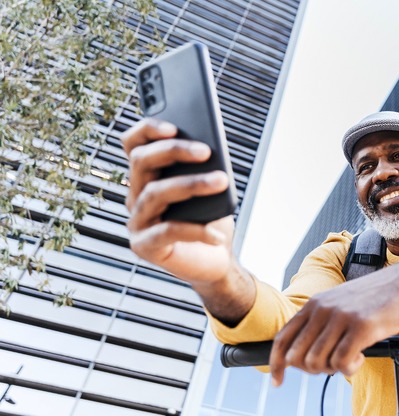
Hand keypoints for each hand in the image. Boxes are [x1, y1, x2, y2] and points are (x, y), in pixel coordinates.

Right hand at [121, 118, 234, 283]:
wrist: (215, 261)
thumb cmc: (211, 219)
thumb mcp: (210, 188)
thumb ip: (202, 168)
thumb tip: (206, 151)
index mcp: (147, 177)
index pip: (133, 144)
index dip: (146, 130)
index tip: (172, 126)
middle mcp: (136, 196)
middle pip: (141, 162)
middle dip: (174, 151)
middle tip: (206, 151)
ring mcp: (137, 222)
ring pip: (156, 193)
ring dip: (191, 184)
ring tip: (221, 181)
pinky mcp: (145, 246)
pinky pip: (168, 231)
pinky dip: (196, 230)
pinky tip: (217, 233)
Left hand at [268, 263, 398, 385]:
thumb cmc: (376, 297)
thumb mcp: (340, 303)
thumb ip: (321, 322)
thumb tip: (302, 355)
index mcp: (315, 303)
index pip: (282, 338)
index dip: (277, 364)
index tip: (277, 382)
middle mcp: (323, 309)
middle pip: (297, 357)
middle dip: (311, 370)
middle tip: (331, 365)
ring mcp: (341, 317)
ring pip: (316, 362)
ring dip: (332, 370)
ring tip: (349, 359)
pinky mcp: (361, 327)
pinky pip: (341, 363)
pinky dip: (349, 369)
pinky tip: (361, 357)